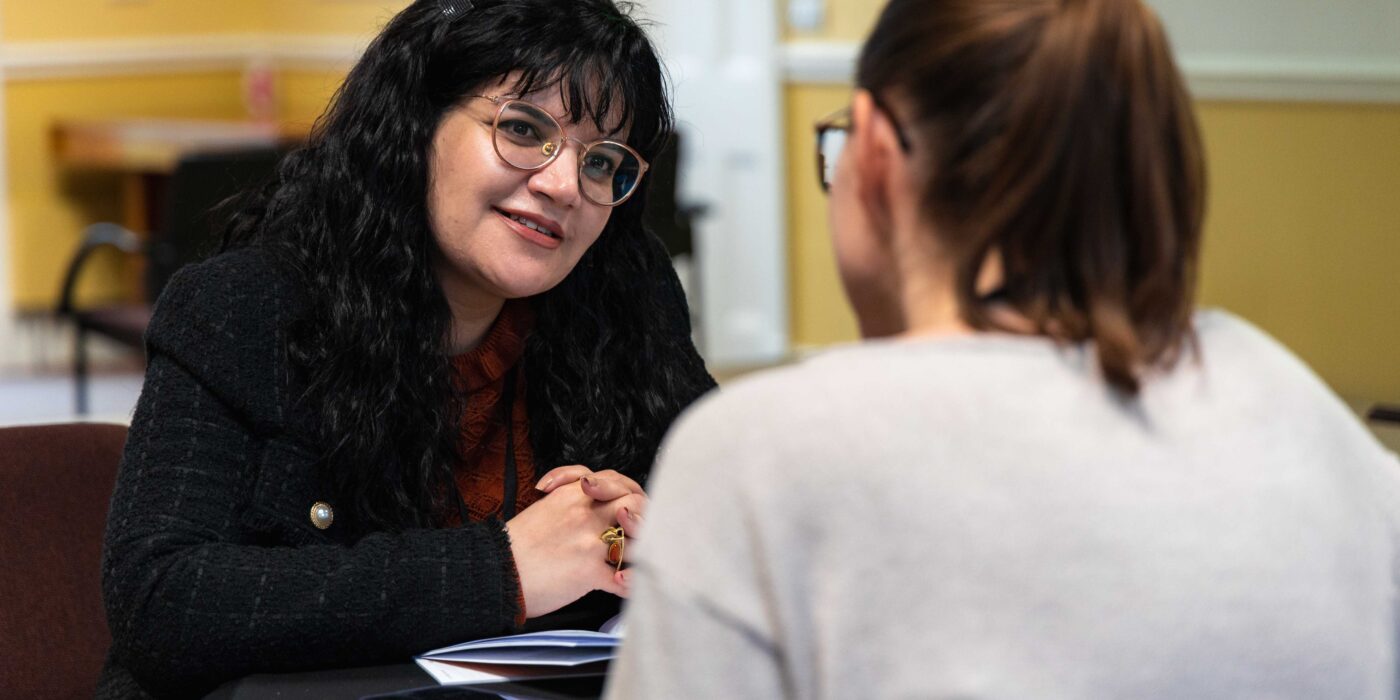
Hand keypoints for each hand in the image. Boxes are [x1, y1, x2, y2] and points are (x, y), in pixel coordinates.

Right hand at [504, 478, 645, 617]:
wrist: (495, 571)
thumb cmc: (514, 546)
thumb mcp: (543, 509)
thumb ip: (570, 502)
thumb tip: (587, 504)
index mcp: (574, 496)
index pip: (614, 479)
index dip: (624, 489)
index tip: (618, 502)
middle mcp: (587, 515)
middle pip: (636, 501)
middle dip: (642, 514)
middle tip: (632, 529)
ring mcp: (592, 543)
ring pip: (638, 537)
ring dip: (641, 547)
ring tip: (630, 556)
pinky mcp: (590, 572)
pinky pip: (625, 580)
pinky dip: (630, 584)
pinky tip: (624, 584)